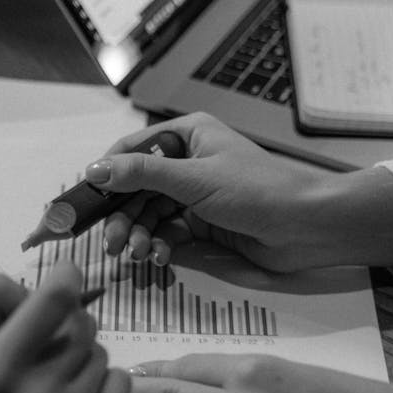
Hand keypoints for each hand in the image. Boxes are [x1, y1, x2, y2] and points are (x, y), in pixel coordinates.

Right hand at [0, 263, 130, 392]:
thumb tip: (39, 280)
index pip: (54, 298)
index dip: (64, 277)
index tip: (63, 278)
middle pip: (81, 321)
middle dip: (65, 324)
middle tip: (44, 348)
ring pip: (99, 350)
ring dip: (80, 358)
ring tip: (51, 386)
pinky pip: (119, 379)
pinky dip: (101, 384)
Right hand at [84, 112, 392, 271]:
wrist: (308, 227)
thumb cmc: (257, 190)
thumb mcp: (194, 179)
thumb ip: (142, 174)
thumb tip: (95, 170)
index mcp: (186, 135)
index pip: (130, 150)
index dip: (105, 175)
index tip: (84, 202)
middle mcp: (187, 161)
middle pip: (136, 188)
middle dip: (124, 216)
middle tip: (113, 245)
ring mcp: (195, 194)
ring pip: (149, 213)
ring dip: (140, 234)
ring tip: (138, 254)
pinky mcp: (203, 223)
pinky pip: (167, 231)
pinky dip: (161, 245)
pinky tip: (162, 257)